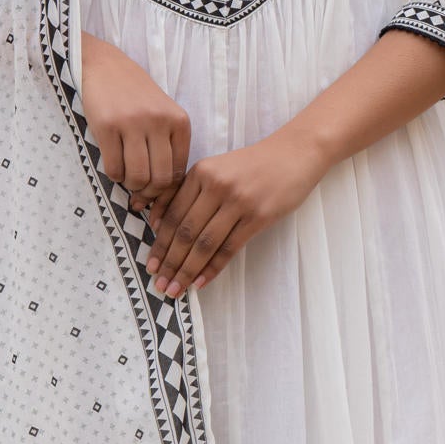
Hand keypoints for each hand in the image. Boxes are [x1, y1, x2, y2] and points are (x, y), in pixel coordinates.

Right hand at [79, 33, 190, 202]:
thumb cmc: (135, 96)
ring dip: (130, 185)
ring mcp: (133, 123)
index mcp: (179, 122)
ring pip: (138, 176)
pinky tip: (114, 166)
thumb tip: (162, 193)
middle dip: (148, 192)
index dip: (166, 191)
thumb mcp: (162, 115)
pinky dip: (114, 176)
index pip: (179, 171)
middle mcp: (160, 122)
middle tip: (138, 192)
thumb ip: (167, 147)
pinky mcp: (107, 126)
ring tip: (126, 178)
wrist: (105, 66)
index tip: (154, 193)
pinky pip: (114, 167)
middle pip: (160, 178)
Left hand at [144, 125, 327, 296]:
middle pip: (186, 231)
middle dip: (169, 262)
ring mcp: (238, 201)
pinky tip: (200, 282)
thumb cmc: (252, 164)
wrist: (294, 154)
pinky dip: (213, 268)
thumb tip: (159, 225)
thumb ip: (189, 191)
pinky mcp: (259, 216)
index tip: (150, 264)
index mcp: (201, 172)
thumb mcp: (216, 168)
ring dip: (187, 270)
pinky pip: (229, 248)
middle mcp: (216, 185)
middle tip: (159, 284)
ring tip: (176, 289)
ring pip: (204, 243)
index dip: (159, 243)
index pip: (174, 214)